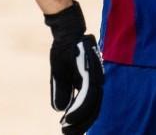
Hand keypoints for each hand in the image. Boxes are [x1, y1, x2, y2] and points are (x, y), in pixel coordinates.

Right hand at [44, 2, 103, 134]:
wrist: (66, 31)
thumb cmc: (64, 50)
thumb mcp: (60, 74)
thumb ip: (62, 91)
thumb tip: (60, 110)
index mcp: (90, 82)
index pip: (90, 107)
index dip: (81, 121)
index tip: (68, 131)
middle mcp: (96, 80)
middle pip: (93, 108)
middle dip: (81, 124)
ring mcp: (94, 75)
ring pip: (91, 103)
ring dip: (79, 119)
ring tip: (67, 129)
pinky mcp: (89, 70)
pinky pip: (86, 93)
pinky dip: (78, 107)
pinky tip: (68, 116)